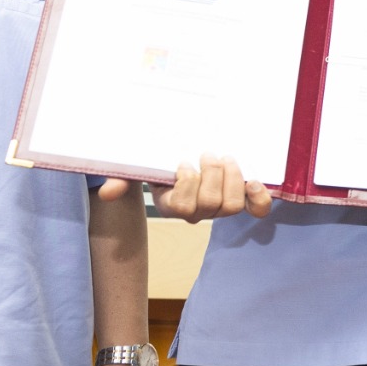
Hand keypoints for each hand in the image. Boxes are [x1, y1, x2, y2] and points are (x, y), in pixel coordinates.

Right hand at [100, 156, 272, 222]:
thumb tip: (107, 192)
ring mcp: (221, 207)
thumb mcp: (141, 167)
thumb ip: (123, 178)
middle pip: (212, 205)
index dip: (188, 184)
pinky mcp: (243, 200)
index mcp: (173, 206)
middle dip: (212, 176)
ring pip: (232, 205)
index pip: (184, 206)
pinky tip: (255, 181)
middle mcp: (198, 211)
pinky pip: (257, 209)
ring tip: (226, 158)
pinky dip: (259, 198)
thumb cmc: (161, 163)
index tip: (184, 163)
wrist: (182, 156)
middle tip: (208, 154)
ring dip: (232, 178)